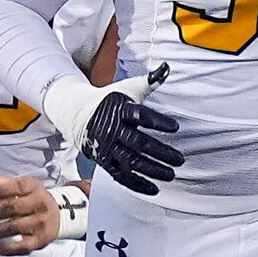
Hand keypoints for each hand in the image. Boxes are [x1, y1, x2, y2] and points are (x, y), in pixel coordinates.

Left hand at [0, 168, 61, 256]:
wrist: (58, 215)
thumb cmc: (29, 198)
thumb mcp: (16, 186)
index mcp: (34, 188)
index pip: (17, 187)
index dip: (0, 191)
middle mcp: (40, 204)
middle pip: (14, 208)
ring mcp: (41, 223)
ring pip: (16, 227)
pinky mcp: (40, 240)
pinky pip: (23, 246)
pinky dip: (7, 248)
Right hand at [54, 65, 182, 194]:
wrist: (76, 112)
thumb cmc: (109, 99)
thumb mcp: (128, 88)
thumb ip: (149, 81)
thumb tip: (166, 67)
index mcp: (120, 110)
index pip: (141, 116)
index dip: (158, 122)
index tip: (176, 127)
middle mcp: (112, 130)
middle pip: (139, 144)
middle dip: (161, 153)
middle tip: (181, 160)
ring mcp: (107, 147)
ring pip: (132, 162)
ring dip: (152, 171)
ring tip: (172, 175)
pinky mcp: (103, 160)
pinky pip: (121, 175)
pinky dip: (137, 183)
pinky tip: (155, 189)